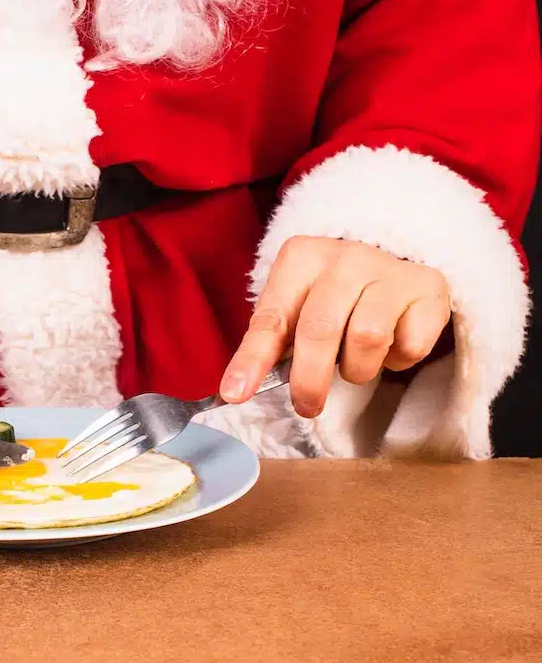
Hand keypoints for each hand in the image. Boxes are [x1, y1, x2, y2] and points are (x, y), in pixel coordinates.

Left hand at [219, 236, 449, 416]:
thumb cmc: (330, 296)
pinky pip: (410, 346)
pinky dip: (396, 360)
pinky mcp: (428, 288)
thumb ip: (270, 342)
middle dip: (310, 379)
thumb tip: (236, 390)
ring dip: (358, 368)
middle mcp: (345, 257)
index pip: (271, 318)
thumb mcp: (294, 308)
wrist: (394, 261)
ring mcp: (389, 269)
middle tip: (306, 405)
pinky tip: (391, 342)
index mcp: (301, 257)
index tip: (234, 394)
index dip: (252, 360)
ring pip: (368, 339)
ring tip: (355, 361)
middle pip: (320, 330)